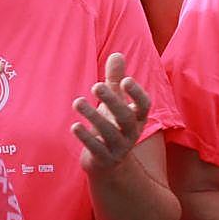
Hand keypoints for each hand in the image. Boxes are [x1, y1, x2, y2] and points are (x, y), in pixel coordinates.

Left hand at [72, 53, 151, 174]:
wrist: (108, 164)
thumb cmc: (111, 126)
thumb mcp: (114, 103)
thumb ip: (115, 80)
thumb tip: (117, 54)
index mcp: (137, 118)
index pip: (144, 105)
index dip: (136, 93)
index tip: (125, 80)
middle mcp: (132, 132)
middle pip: (126, 117)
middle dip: (112, 101)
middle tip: (95, 86)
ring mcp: (119, 147)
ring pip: (110, 132)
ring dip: (94, 116)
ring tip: (77, 101)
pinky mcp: (105, 159)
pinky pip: (97, 149)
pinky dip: (86, 138)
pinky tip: (74, 126)